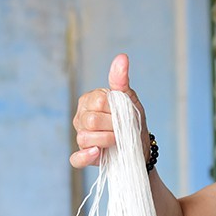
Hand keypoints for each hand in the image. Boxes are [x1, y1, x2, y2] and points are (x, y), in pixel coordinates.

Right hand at [70, 54, 151, 168]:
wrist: (139, 145)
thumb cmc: (132, 119)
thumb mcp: (129, 99)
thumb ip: (120, 79)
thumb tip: (122, 57)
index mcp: (89, 101)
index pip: (98, 102)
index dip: (115, 110)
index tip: (124, 112)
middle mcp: (81, 118)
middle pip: (91, 121)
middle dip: (112, 126)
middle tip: (122, 128)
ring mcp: (80, 137)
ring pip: (84, 138)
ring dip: (106, 141)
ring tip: (116, 140)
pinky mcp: (83, 156)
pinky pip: (76, 159)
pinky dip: (85, 156)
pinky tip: (96, 153)